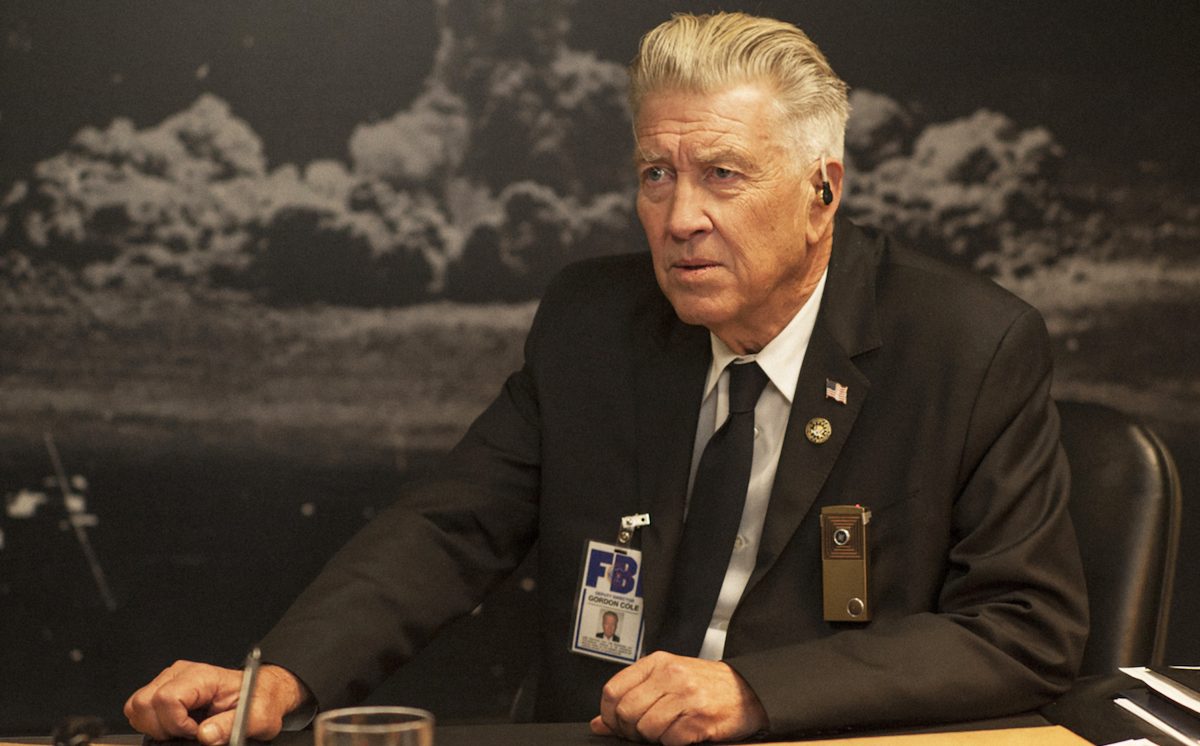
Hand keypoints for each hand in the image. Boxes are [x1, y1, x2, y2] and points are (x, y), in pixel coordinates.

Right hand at [124, 660, 307, 744]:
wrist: (260, 694)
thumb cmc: (258, 701)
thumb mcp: (257, 717)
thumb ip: (231, 726)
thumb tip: (205, 735)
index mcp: (203, 676)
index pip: (167, 698)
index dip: (176, 723)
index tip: (194, 732)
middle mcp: (181, 674)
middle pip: (145, 702)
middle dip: (161, 727)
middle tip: (186, 733)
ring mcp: (169, 681)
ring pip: (137, 706)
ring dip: (154, 725)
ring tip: (181, 730)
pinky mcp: (164, 691)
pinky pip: (140, 710)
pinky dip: (153, 723)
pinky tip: (175, 726)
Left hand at [590, 651, 767, 744]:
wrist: (747, 690)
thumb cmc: (706, 685)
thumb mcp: (666, 680)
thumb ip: (633, 696)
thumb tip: (600, 724)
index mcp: (657, 663)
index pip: (613, 690)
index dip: (609, 715)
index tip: (615, 724)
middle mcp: (670, 675)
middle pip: (627, 712)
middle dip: (630, 730)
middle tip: (642, 732)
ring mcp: (686, 696)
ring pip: (646, 728)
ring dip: (653, 738)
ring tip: (667, 731)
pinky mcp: (700, 718)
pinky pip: (670, 740)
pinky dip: (673, 743)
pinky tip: (683, 734)